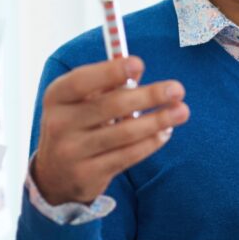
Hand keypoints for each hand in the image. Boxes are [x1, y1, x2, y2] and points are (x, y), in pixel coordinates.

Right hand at [32, 57, 189, 204]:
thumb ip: (108, 85)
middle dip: (149, 96)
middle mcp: (59, 124)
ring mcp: (71, 152)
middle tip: (178, 89)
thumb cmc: (79, 123)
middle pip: (111, 106)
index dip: (110, 72)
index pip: (81, 81)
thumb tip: (137, 70)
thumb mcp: (83, 101)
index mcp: (57, 97)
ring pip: (124, 133)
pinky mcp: (87, 175)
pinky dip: (150, 142)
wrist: (55, 174)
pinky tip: (166, 132)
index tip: (140, 64)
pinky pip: (127, 156)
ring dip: (158, 120)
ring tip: (182, 111)